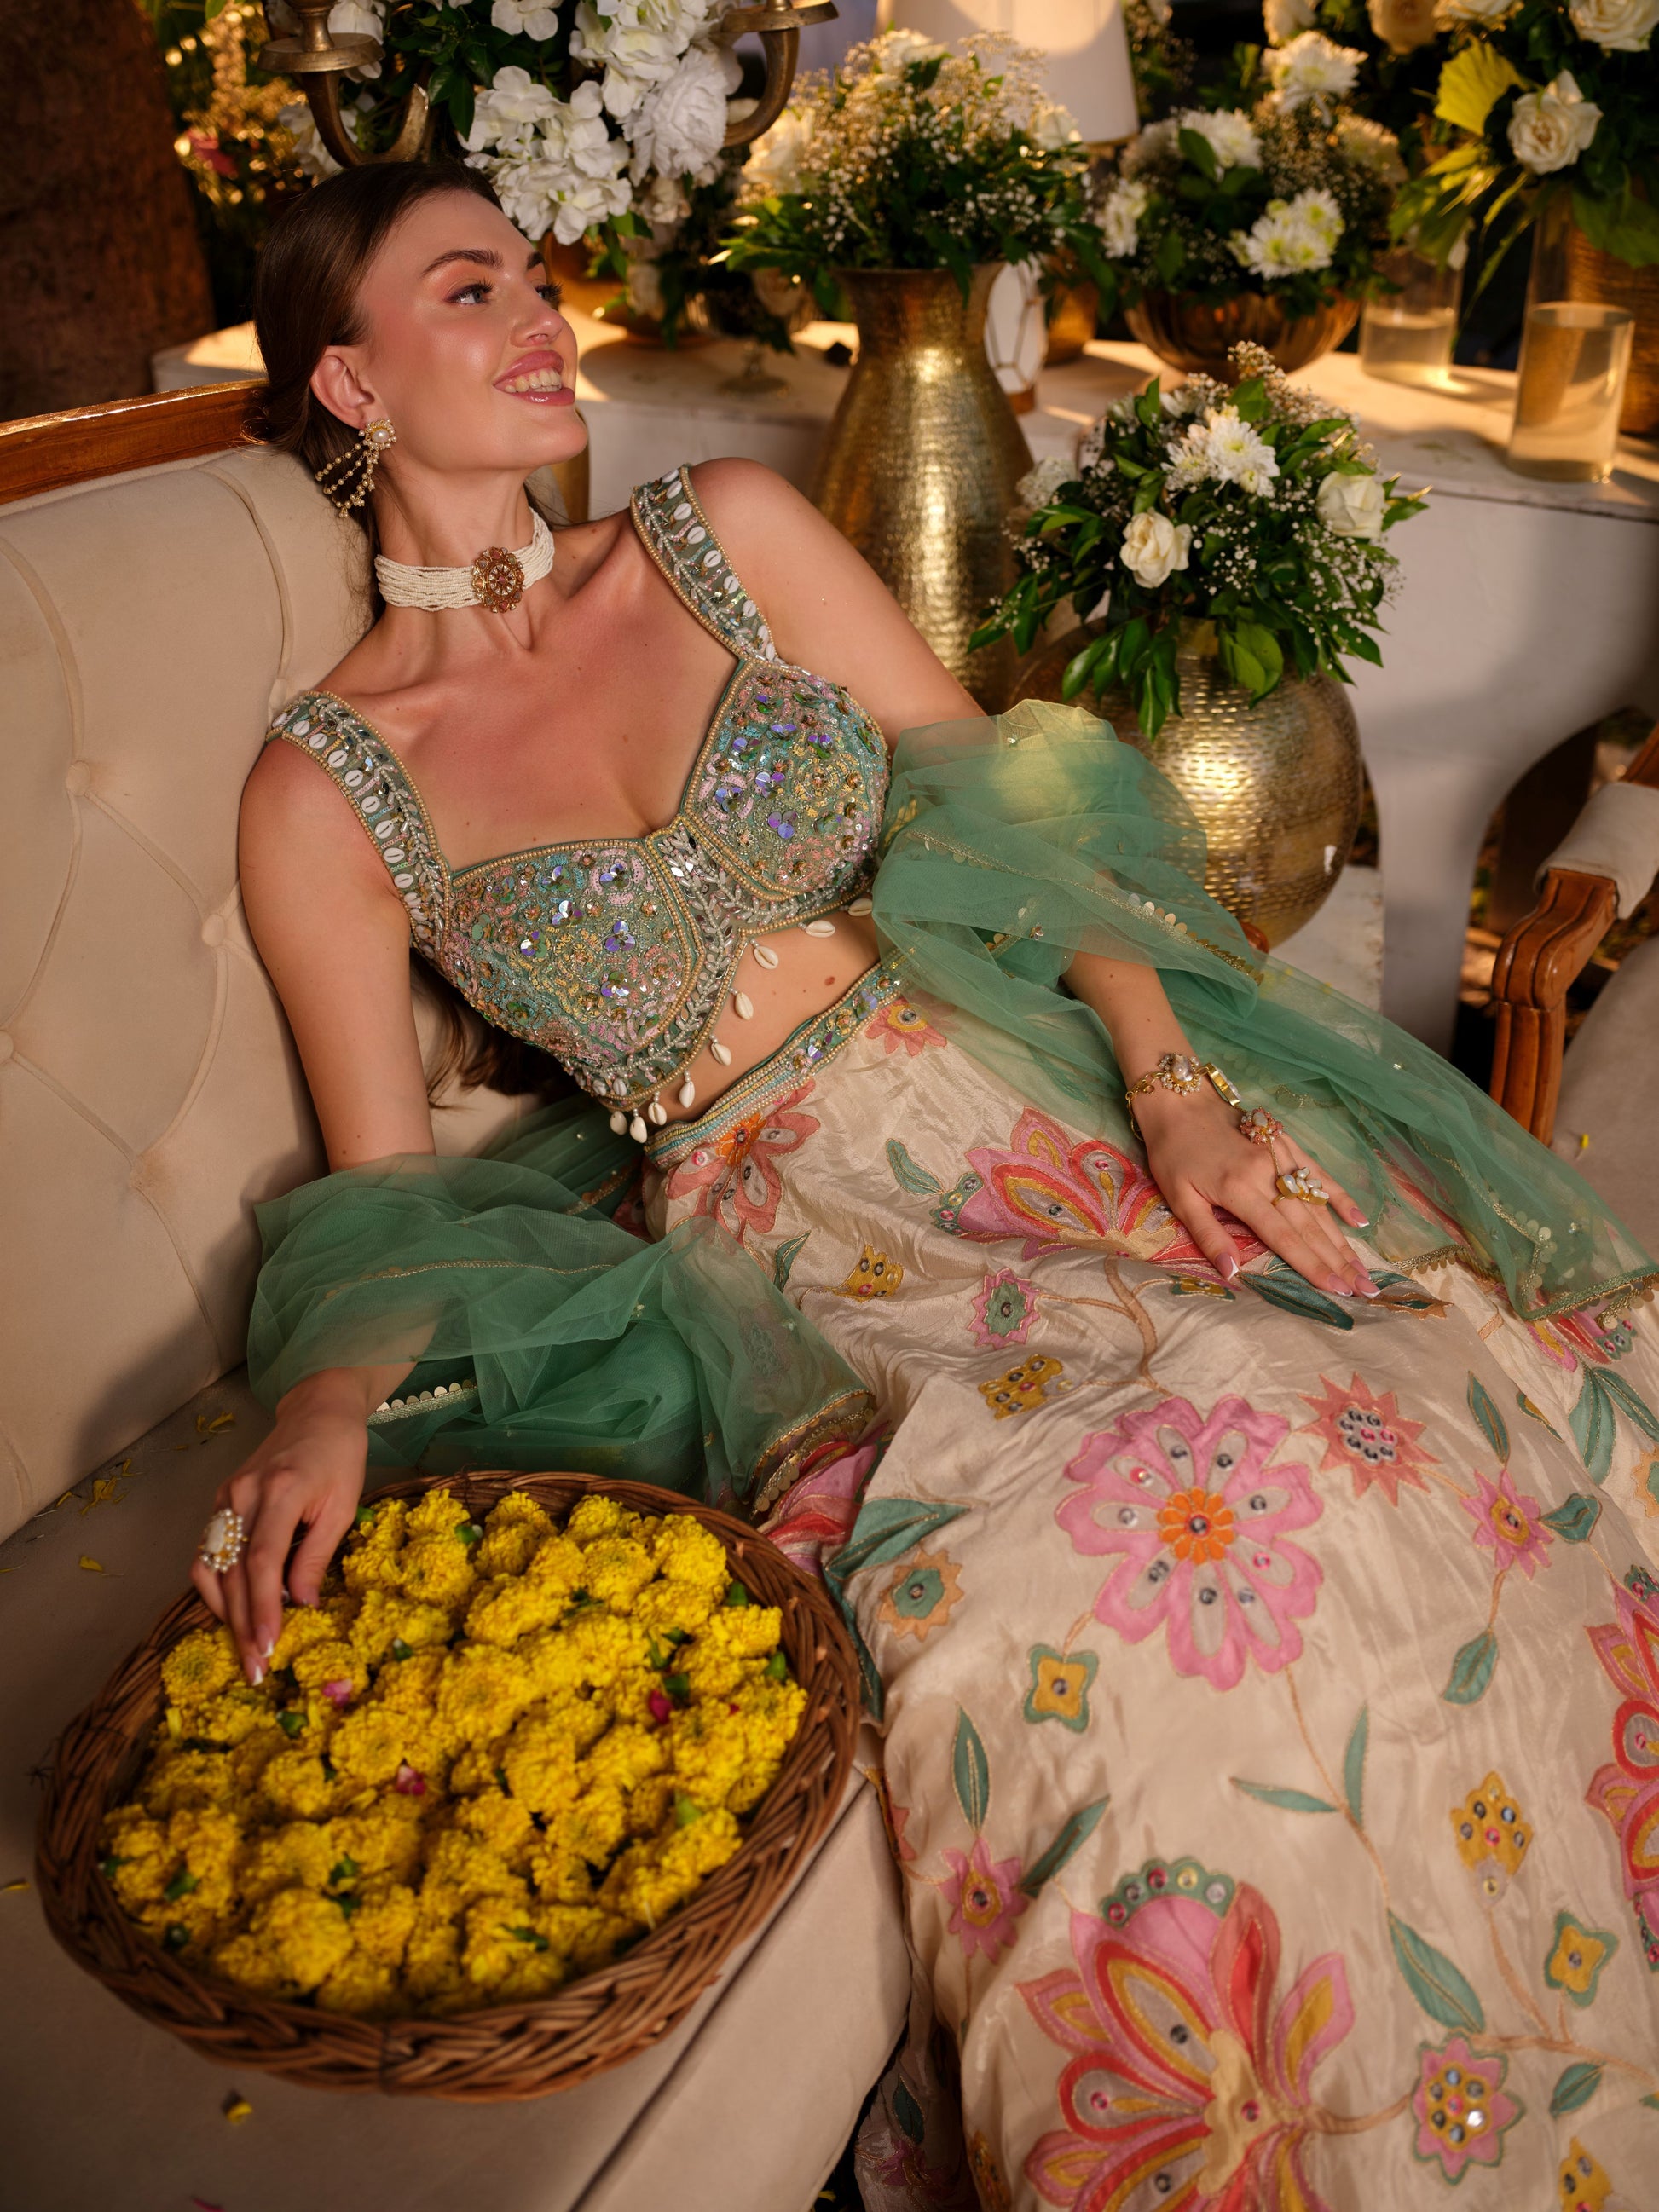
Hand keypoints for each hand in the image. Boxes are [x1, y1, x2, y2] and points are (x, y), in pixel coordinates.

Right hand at [190, 1374, 372, 1683]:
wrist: (317, 1412)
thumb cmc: (340, 1457)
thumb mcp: (343, 1505)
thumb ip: (317, 1555)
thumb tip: (301, 1606)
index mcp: (281, 1491)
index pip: (263, 1562)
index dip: (262, 1608)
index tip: (267, 1647)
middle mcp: (243, 1494)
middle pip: (232, 1571)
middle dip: (241, 1624)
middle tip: (255, 1668)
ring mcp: (225, 1497)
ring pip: (208, 1565)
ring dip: (222, 1612)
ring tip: (243, 1647)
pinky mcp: (219, 1501)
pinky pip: (207, 1551)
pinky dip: (216, 1586)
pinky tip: (233, 1611)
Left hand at [1134, 1084, 1376, 1301]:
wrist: (1180, 1100)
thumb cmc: (1174, 1153)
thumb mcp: (1179, 1197)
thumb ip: (1208, 1235)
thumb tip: (1233, 1273)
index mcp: (1240, 1190)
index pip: (1284, 1237)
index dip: (1311, 1265)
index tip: (1336, 1290)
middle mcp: (1267, 1174)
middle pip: (1309, 1226)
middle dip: (1337, 1260)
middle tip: (1364, 1290)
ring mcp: (1281, 1157)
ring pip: (1318, 1205)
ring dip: (1342, 1238)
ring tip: (1363, 1268)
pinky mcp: (1286, 1144)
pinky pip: (1318, 1173)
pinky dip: (1339, 1196)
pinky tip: (1359, 1219)